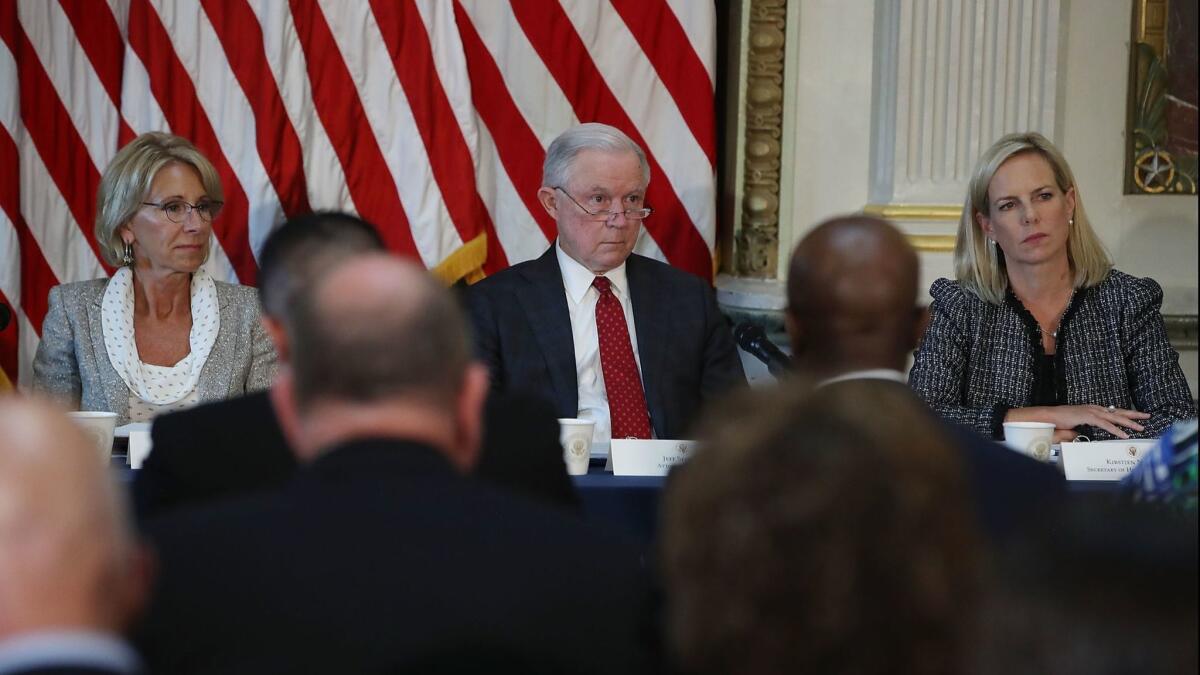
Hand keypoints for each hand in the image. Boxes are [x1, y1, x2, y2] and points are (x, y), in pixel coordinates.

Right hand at [1006, 405, 1149, 439]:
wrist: (1046, 417)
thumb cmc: (1055, 423)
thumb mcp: (1071, 428)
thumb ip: (1078, 432)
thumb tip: (1080, 437)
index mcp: (1090, 410)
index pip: (1111, 412)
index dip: (1123, 414)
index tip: (1135, 417)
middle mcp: (1093, 408)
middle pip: (1117, 411)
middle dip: (1133, 414)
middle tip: (1147, 417)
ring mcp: (1090, 411)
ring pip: (1114, 416)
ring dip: (1128, 422)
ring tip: (1140, 427)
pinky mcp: (1087, 416)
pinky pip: (1105, 424)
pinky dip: (1115, 429)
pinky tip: (1124, 434)